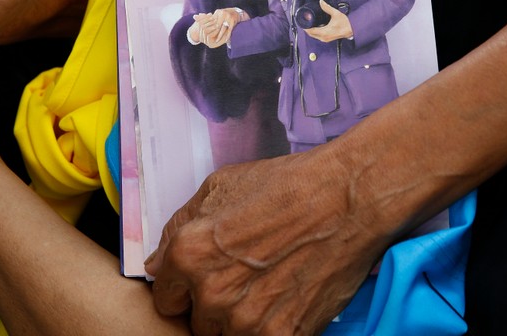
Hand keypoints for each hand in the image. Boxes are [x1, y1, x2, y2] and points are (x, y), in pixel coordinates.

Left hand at [145, 147, 388, 335]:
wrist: (348, 199)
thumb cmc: (289, 185)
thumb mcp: (222, 186)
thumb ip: (181, 226)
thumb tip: (158, 261)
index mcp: (189, 254)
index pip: (164, 298)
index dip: (183, 288)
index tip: (204, 280)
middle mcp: (211, 292)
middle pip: (196, 322)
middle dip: (214, 304)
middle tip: (245, 280)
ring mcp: (246, 321)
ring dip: (241, 320)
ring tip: (268, 288)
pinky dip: (271, 328)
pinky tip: (287, 299)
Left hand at [304, 0, 352, 41]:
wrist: (352, 30)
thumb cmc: (345, 24)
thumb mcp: (336, 14)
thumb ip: (327, 8)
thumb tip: (321, 2)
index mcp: (324, 32)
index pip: (310, 31)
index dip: (305, 26)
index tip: (302, 21)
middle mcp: (323, 37)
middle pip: (310, 34)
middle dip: (306, 28)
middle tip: (304, 21)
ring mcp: (325, 39)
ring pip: (314, 35)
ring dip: (310, 30)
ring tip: (308, 23)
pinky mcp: (327, 39)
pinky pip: (317, 36)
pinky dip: (314, 32)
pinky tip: (315, 26)